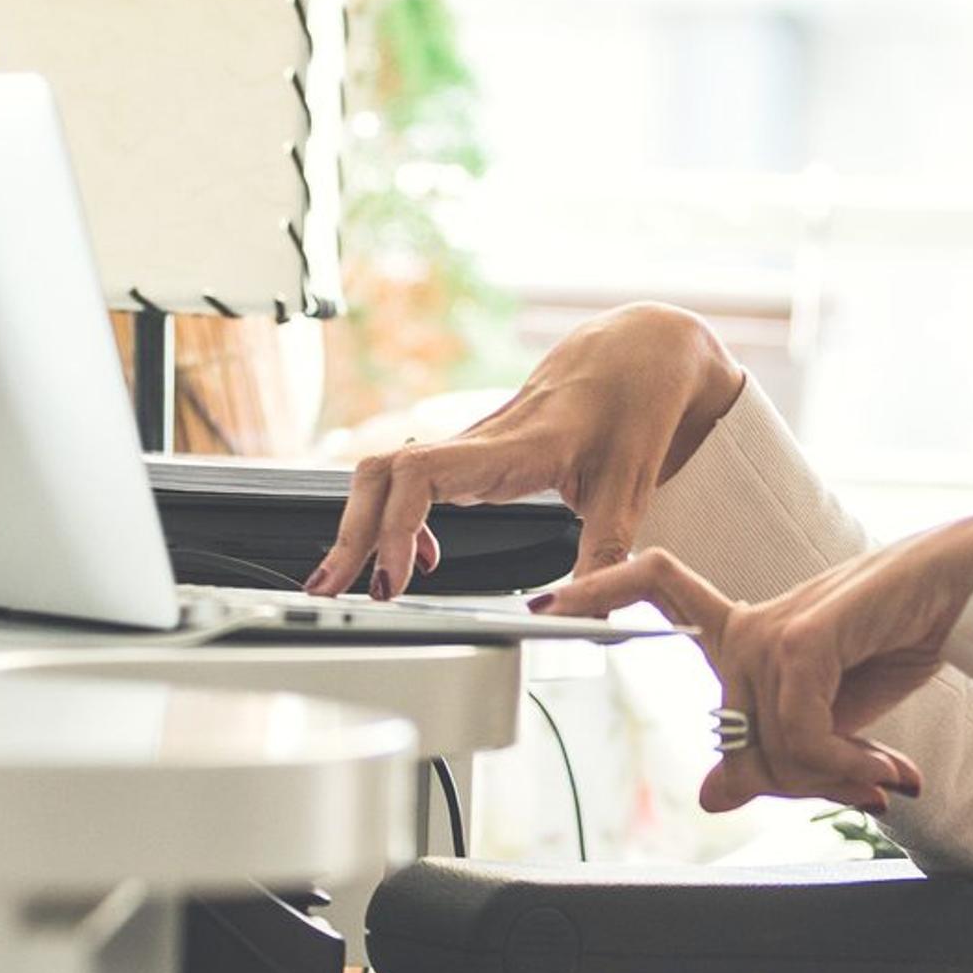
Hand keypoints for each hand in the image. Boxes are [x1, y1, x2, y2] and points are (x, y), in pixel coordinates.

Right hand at [307, 305, 747, 599]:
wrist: (640, 353)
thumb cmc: (634, 407)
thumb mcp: (630, 492)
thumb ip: (605, 559)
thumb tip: (583, 619)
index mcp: (513, 447)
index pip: (420, 474)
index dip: (393, 528)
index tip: (394, 581)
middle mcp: (479, 441)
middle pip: (380, 473)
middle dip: (349, 535)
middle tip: (332, 590)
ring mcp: (470, 444)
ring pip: (386, 473)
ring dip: (361, 526)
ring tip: (354, 581)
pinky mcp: (472, 452)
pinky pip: (410, 478)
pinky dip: (394, 519)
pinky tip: (417, 557)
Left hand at [539, 510, 972, 812]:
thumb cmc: (908, 636)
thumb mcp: (836, 716)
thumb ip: (776, 751)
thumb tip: (709, 793)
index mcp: (752, 629)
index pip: (657, 585)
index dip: (599, 589)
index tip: (544, 601)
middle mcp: (753, 622)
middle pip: (737, 736)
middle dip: (801, 782)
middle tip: (866, 787)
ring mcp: (775, 625)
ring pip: (769, 746)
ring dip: (836, 778)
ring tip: (887, 775)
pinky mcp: (804, 636)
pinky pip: (796, 732)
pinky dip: (840, 765)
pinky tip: (885, 769)